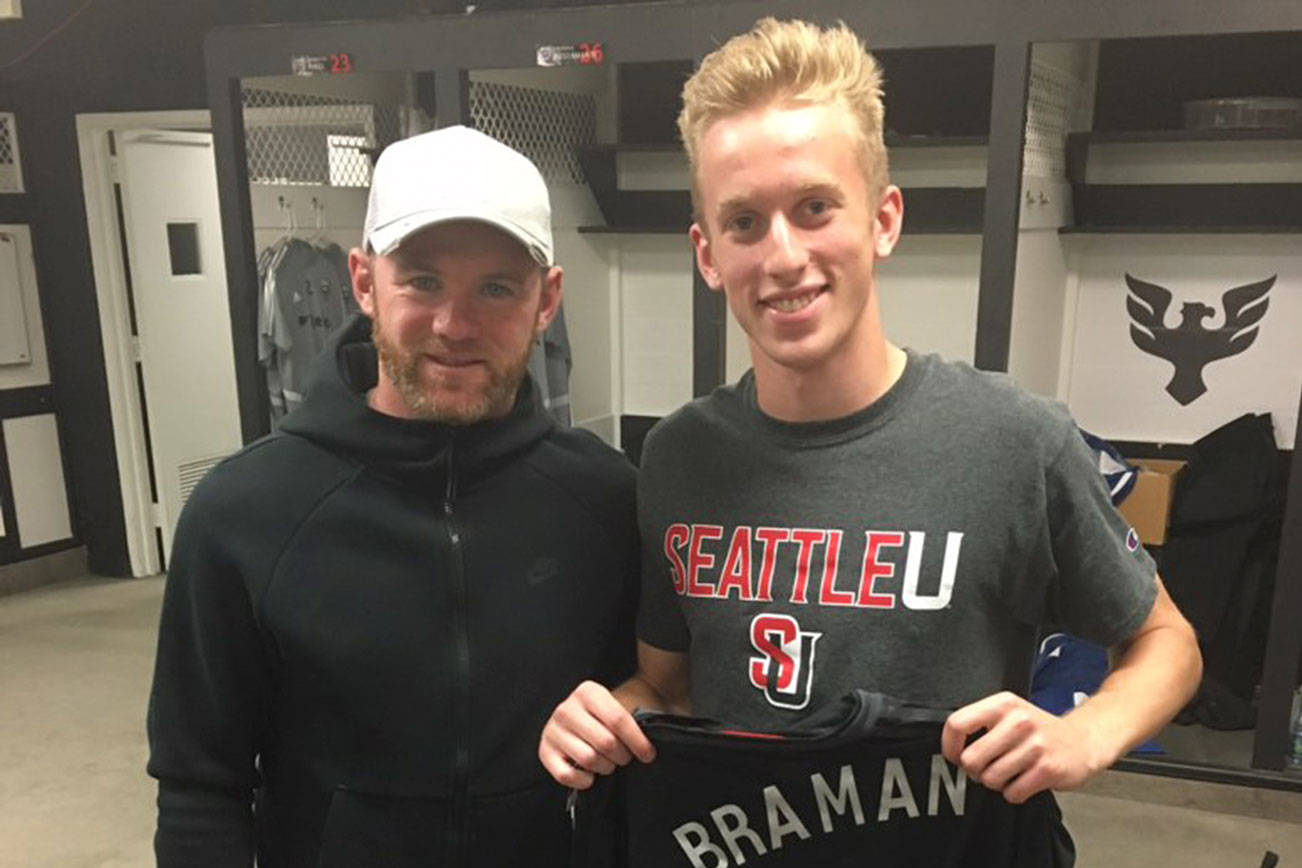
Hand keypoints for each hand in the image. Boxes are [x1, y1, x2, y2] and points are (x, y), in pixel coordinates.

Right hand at [539, 680, 656, 789]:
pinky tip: (591, 774)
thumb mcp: (625, 706)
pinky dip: (584, 780)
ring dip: (606, 767)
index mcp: (588, 691)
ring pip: (588, 760)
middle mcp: (566, 708)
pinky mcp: (544, 751)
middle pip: (605, 742)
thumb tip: (649, 747)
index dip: (637, 741)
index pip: (618, 720)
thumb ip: (637, 721)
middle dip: (622, 756)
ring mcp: (553, 730)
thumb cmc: (612, 714)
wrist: (591, 717)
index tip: (648, 754)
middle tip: (625, 756)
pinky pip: (566, 776)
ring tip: (609, 762)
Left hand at [941, 691, 1106, 804]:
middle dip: (975, 771)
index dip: (950, 747)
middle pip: (971, 759)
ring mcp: (1034, 745)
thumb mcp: (1009, 713)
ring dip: (997, 783)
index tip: (955, 756)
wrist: (1083, 740)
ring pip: (990, 779)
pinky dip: (1015, 792)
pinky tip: (1024, 780)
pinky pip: (1013, 792)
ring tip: (1010, 772)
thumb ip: (980, 723)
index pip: (957, 724)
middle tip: (988, 767)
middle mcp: (1018, 721)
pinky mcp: (1048, 768)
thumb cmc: (1039, 730)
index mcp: (1003, 703)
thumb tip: (952, 749)